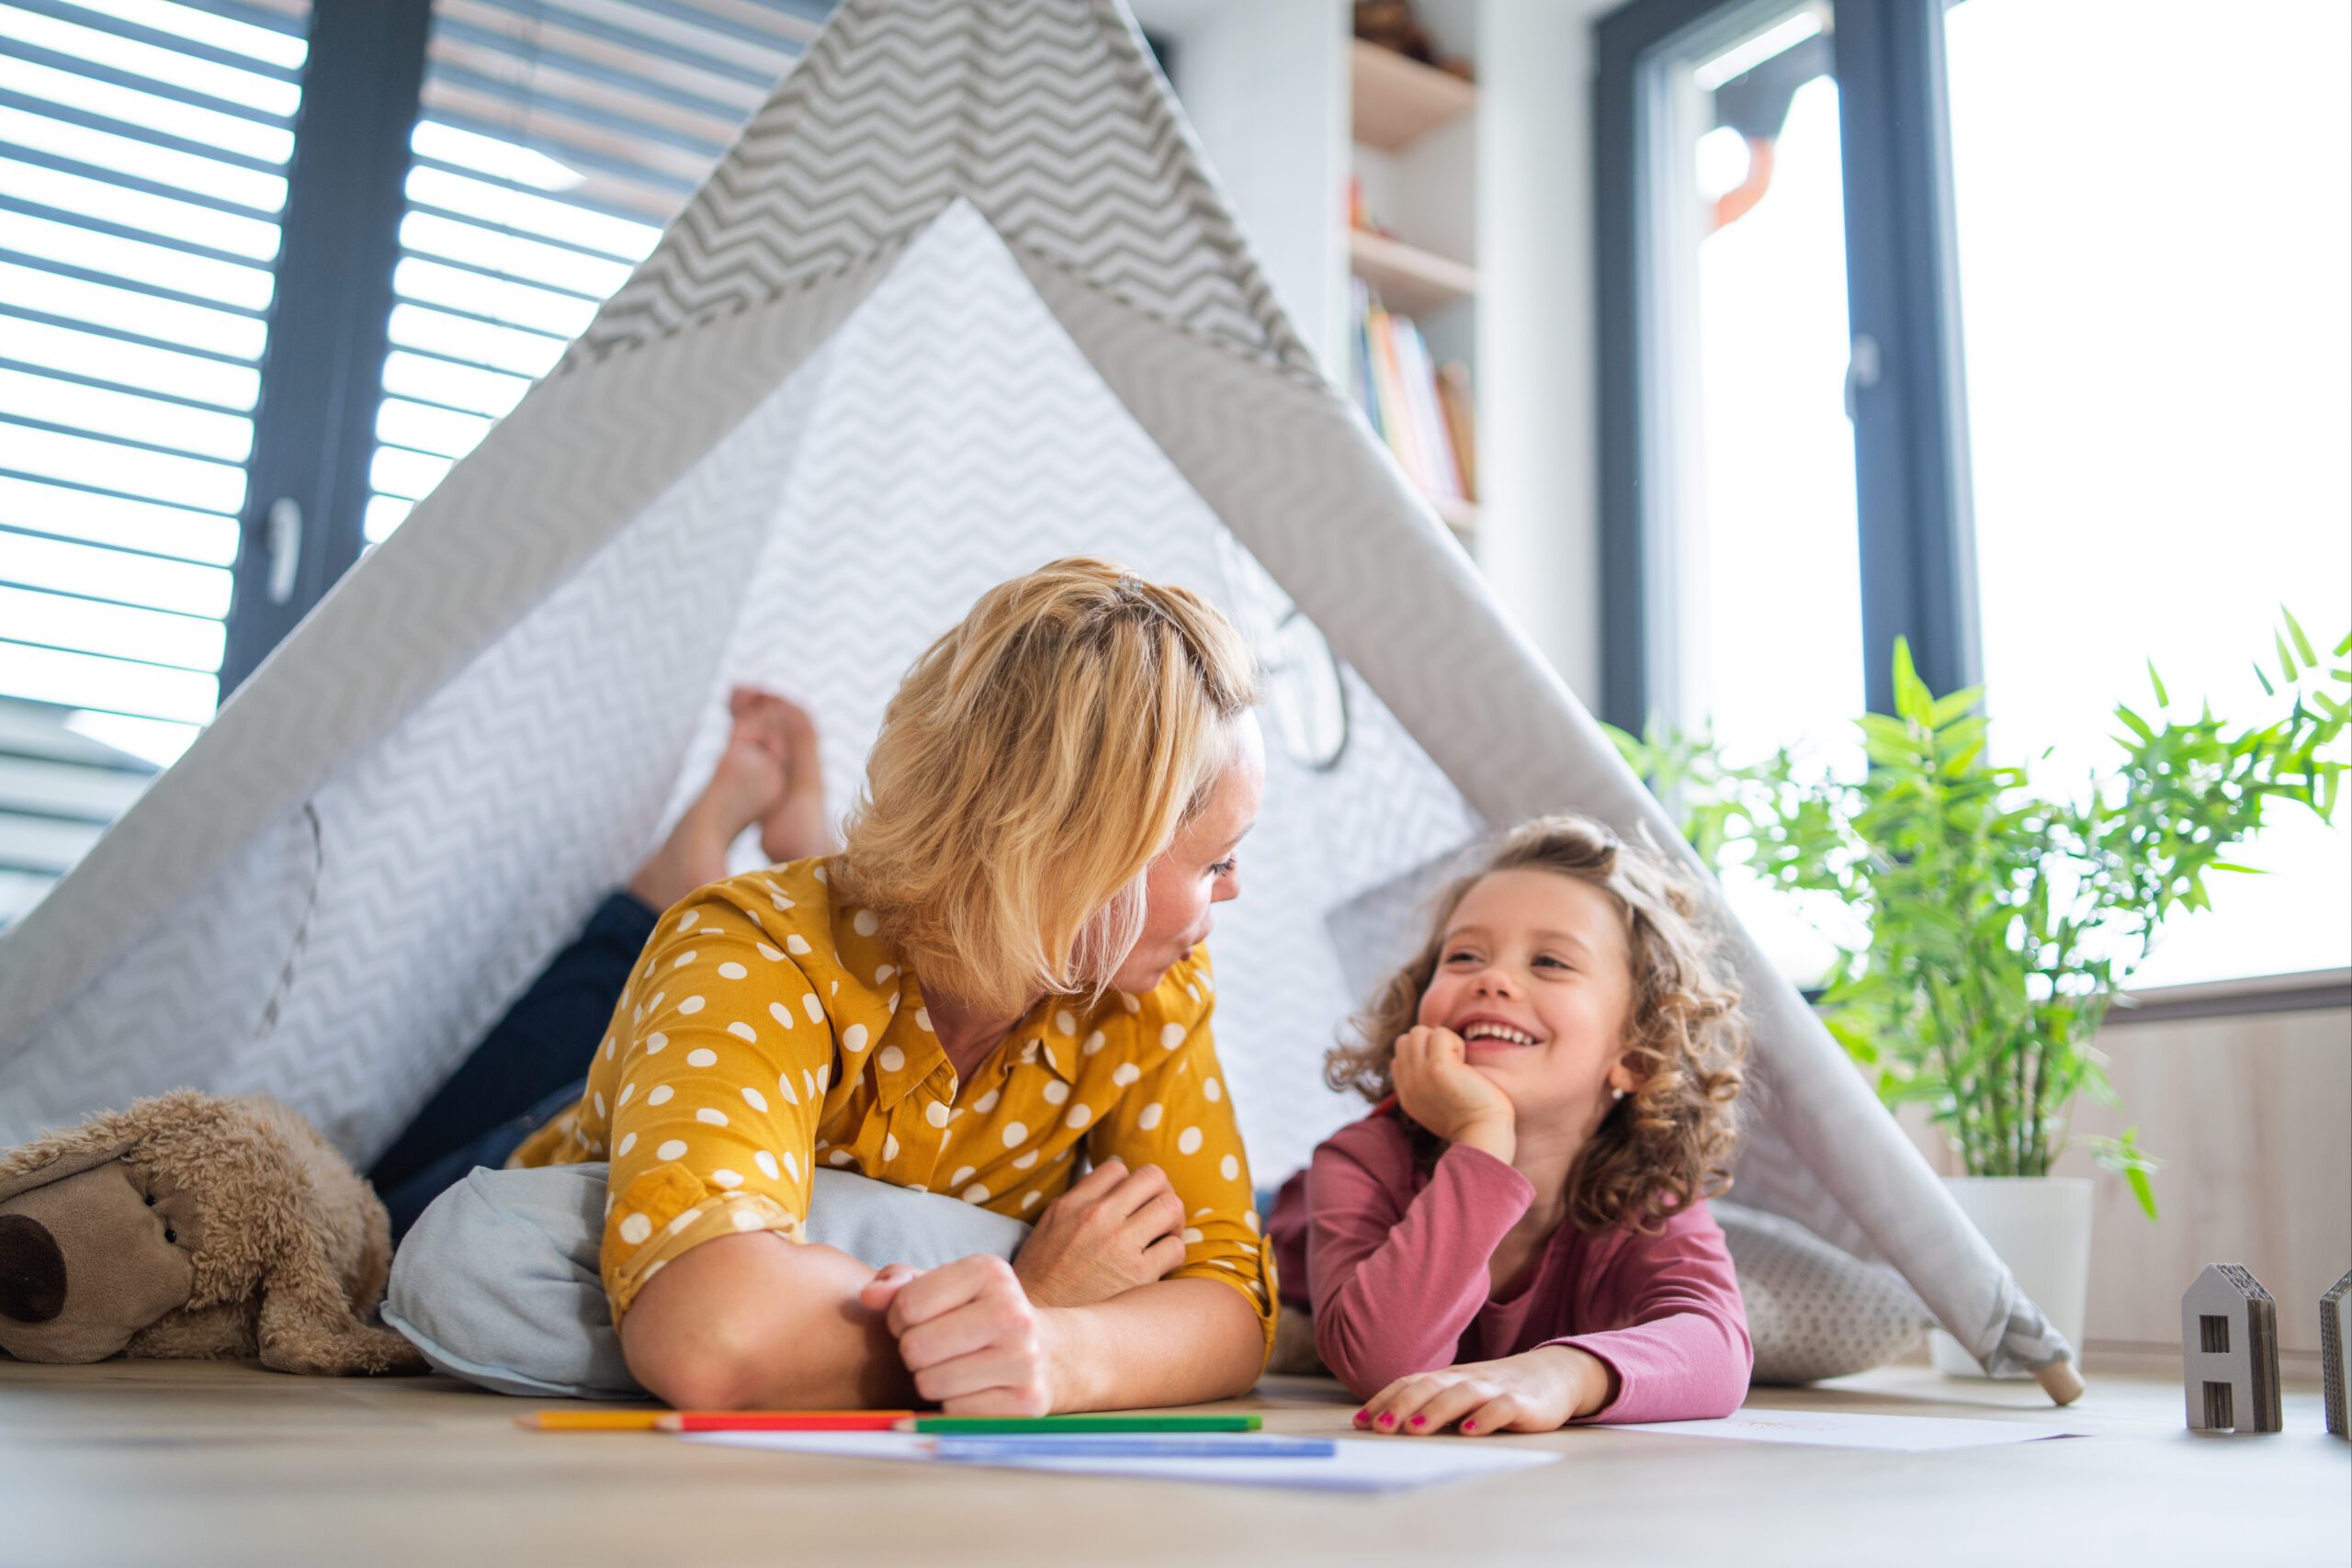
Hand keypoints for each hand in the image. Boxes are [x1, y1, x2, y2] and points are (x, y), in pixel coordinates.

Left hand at [861, 1255, 1063, 1414]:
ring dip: (930, 1381)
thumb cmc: (975, 1315)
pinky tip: (971, 1389)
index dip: (899, 1319)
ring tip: (952, 1367)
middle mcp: (1013, 1312)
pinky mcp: (1026, 1402)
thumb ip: (898, 1284)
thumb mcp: (942, 1286)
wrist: (1047, 1353)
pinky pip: (954, 1412)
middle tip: (934, 1349)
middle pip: (915, 1348)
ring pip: (931, 1384)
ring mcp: (1024, 1359)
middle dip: (913, 1352)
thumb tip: (869, 1297)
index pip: (906, 1305)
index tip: (919, 1321)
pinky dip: (952, 1406)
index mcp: (989, 1271)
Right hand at [1012, 1158, 1187, 1308]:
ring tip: (1163, 1238)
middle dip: (1161, 1192)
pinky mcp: (1138, 1275)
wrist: (1039, 1323)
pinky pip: (1176, 1247)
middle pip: (1153, 1177)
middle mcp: (1097, 1217)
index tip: (1130, 1203)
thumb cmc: (1041, 1279)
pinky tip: (1161, 1265)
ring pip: (1172, 1206)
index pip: (1117, 1168)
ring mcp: (1119, 1244)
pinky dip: (1174, 1254)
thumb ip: (1077, 1203)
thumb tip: (1108, 1188)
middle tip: (1157, 1215)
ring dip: (1173, 1221)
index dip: (1129, 1184)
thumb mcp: (1048, 1228)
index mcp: (1073, 1204)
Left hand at [1352, 1346, 1610, 1436]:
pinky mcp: (1523, 1403)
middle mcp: (1468, 1378)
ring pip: (1461, 1395)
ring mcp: (1495, 1388)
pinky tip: (1470, 1431)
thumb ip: (1433, 1405)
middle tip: (1380, 1427)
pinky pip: (1502, 1408)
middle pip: (1430, 1386)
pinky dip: (1485, 1418)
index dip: (1384, 1400)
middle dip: (1402, 1405)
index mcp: (1449, 1377)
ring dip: (1435, 1411)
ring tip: (1414, 1428)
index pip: (1410, 1383)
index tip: (1360, 1422)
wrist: (1554, 1374)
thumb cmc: (1499, 1390)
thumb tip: (1389, 1426)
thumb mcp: (1463, 1394)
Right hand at [1391, 1025, 1515, 1155]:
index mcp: (1406, 1094)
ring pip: (1419, 1032)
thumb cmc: (1472, 1121)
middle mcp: (1407, 1084)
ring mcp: (1419, 1074)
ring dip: (1442, 1041)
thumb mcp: (1437, 1106)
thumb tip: (1430, 1062)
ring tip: (1458, 1063)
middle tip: (1453, 1065)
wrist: (1483, 1136)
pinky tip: (1465, 1064)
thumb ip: (1426, 1086)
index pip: (1400, 1057)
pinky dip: (1455, 1042)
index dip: (1423, 1056)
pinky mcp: (1437, 1066)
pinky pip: (1440, 1034)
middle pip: (1406, 1040)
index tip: (1445, 1072)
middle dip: (1429, 1044)